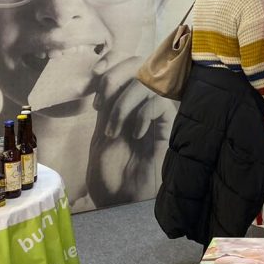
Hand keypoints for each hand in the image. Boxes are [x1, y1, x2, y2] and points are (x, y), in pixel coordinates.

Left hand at [86, 55, 170, 205]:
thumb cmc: (109, 174)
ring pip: (148, 82)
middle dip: (114, 79)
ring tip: (115, 131)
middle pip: (139, 63)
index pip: (126, 63)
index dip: (112, 62)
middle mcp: (141, 103)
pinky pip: (160, 103)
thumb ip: (107, 105)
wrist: (120, 200)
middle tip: (102, 106)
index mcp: (124, 101)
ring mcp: (155, 115)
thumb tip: (104, 74)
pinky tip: (135, 134)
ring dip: (124, 103)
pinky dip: (142, 114)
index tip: (95, 77)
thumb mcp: (100, 133)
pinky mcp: (169, 127)